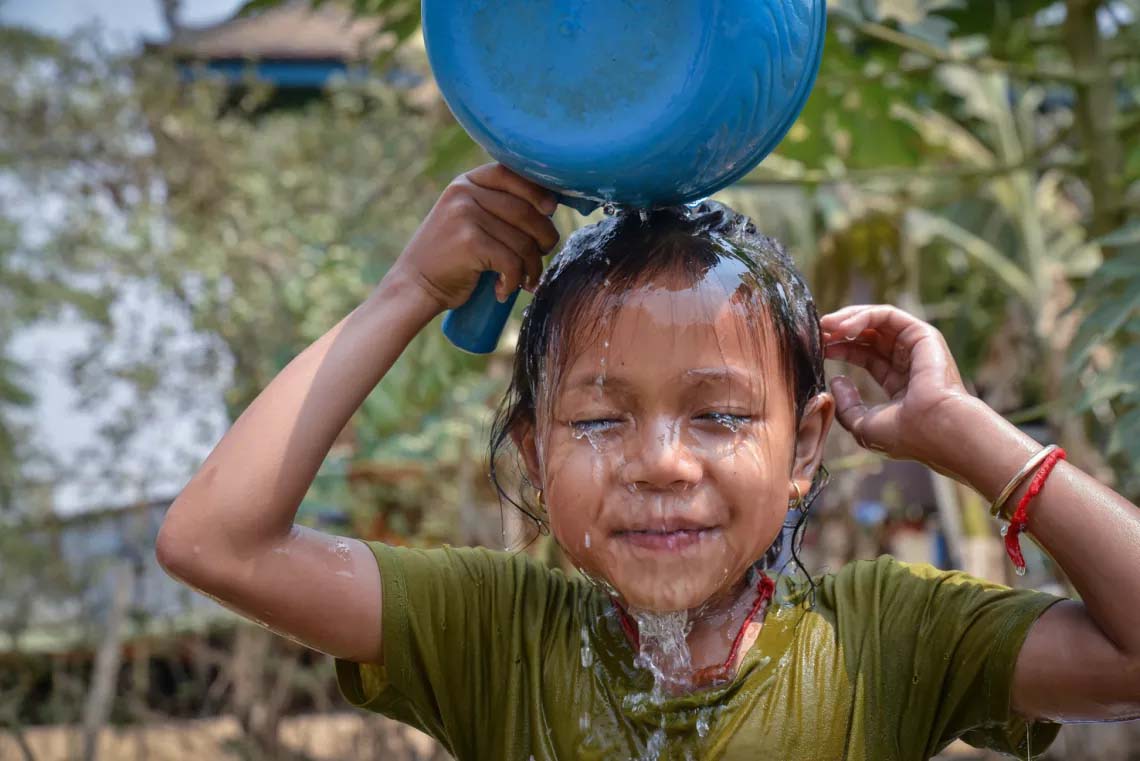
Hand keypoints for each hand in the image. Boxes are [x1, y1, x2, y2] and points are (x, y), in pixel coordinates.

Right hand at [388, 163, 560, 311]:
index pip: (512, 174)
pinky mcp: (470, 242)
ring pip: (523, 241)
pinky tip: (504, 290)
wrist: (415, 285)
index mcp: (466, 182)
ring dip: (533, 267)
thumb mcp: (468, 218)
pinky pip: (512, 262)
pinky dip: (515, 281)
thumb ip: (496, 204)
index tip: (550, 210)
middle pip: (526, 211)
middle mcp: (465, 193)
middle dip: (544, 238)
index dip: (538, 192)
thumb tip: (551, 204)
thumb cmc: (451, 257)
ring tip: (526, 280)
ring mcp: (465, 215)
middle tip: (540, 256)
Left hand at [820, 304, 975, 468]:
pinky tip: (842, 328)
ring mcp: (916, 347)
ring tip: (824, 326)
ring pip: (876, 321)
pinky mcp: (922, 335)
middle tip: (815, 333)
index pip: (864, 356)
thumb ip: (847, 405)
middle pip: (868, 335)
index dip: (839, 349)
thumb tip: (837, 379)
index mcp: (899, 383)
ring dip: (846, 320)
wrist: (936, 430)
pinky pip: (887, 316)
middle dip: (839, 331)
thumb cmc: (905, 434)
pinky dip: (862, 316)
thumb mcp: (863, 425)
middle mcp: (909, 362)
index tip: (816, 348)